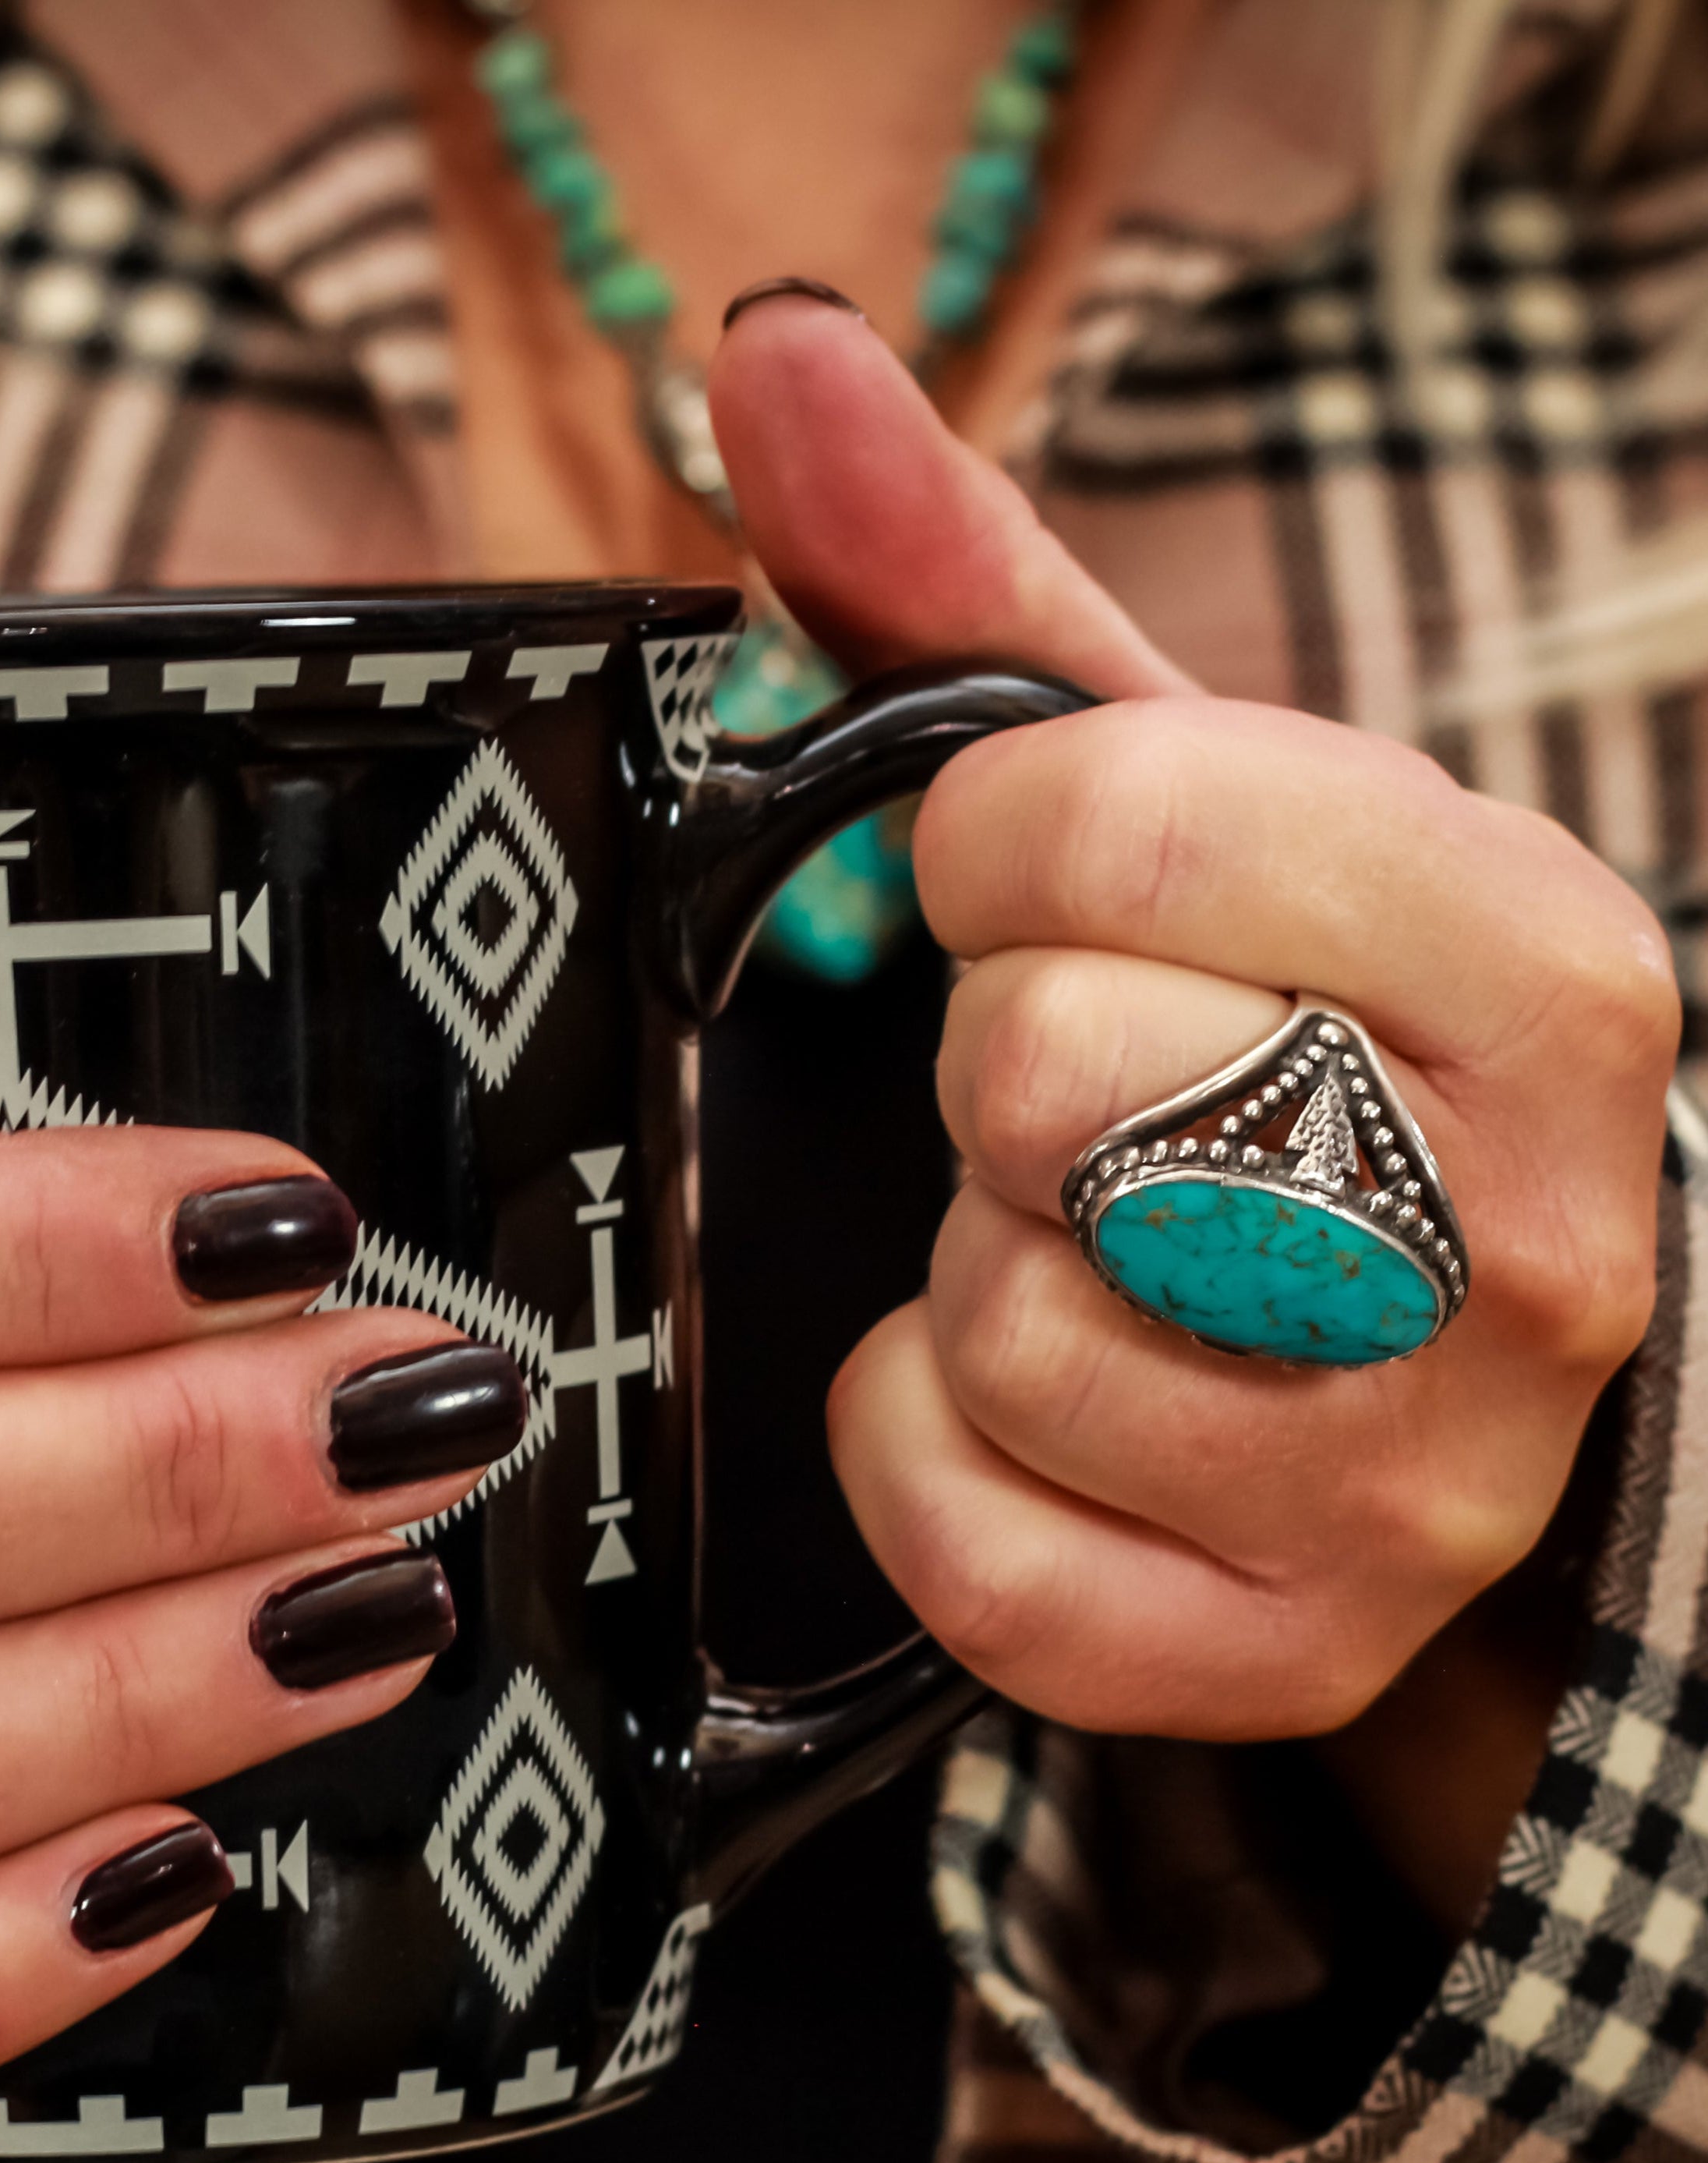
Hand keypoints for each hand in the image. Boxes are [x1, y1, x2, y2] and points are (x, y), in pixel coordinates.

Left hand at [709, 296, 1676, 1801]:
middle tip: (1085, 1094)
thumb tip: (770, 356)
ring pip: (999, 1319)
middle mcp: (1523, 1245)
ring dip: (973, 1262)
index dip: (991, 853)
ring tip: (1088, 1246)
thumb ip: (964, 586)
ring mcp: (1409, 1486)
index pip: (1108, 831)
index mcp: (1542, 972)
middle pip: (1042, 1079)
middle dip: (995, 1066)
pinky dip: (922, 1448)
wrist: (1429, 1342)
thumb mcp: (1178, 799)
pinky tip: (1023, 1395)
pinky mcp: (1272, 1653)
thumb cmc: (1292, 1042)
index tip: (1037, 894)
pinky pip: (955, 1531)